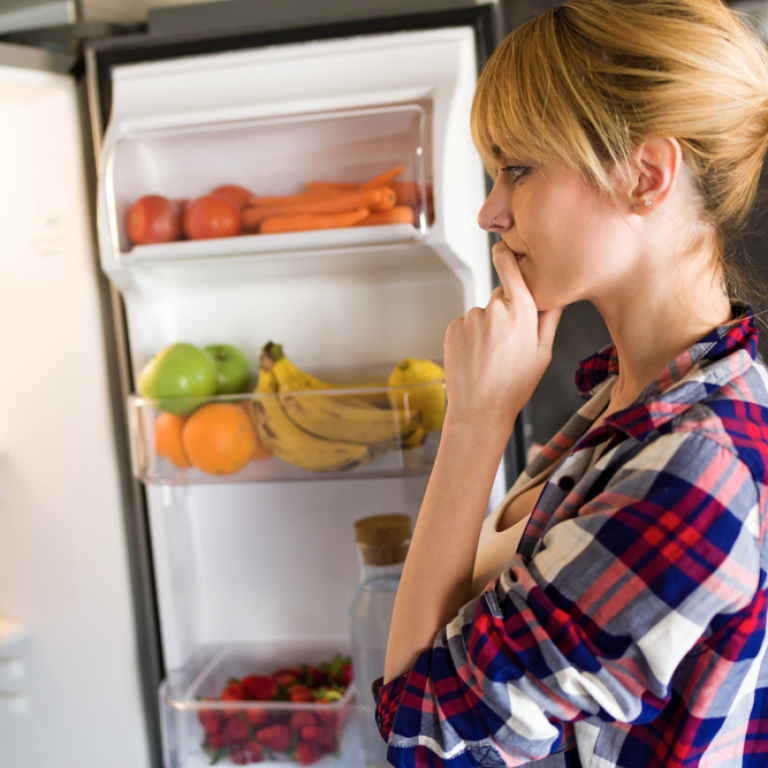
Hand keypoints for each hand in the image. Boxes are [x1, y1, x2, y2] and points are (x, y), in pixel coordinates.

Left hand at [443, 241, 561, 442]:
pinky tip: (476, 357)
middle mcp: (495, 310)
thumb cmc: (515, 386)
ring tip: (491, 356)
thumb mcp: (543, 354)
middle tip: (508, 342)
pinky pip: (465, 325)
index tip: (503, 247)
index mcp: (522, 314)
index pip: (512, 270)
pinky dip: (470, 336)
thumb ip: (550, 318)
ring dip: (486, 327)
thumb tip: (560, 293)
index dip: (507, 256)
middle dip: (506, 310)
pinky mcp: (453, 328)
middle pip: (501, 296)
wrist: (479, 410)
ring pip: (482, 313)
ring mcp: (471, 318)